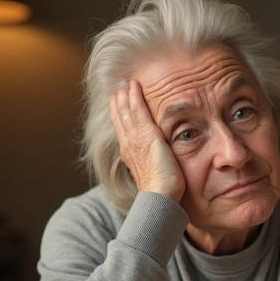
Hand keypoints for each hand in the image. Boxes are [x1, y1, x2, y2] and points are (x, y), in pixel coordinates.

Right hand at [111, 80, 184, 201]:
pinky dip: (134, 96)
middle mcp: (128, 144)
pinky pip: (138, 110)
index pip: (122, 128)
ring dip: (125, 95)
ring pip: (127, 111)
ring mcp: (135, 139)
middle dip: (119, 102)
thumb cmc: (161, 192)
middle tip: (118, 89)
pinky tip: (134, 86)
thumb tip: (157, 158)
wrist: (160, 197)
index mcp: (129, 153)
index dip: (119, 114)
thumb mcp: (153, 172)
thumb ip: (152, 161)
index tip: (118, 103)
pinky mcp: (147, 135)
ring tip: (125, 84)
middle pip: (120, 117)